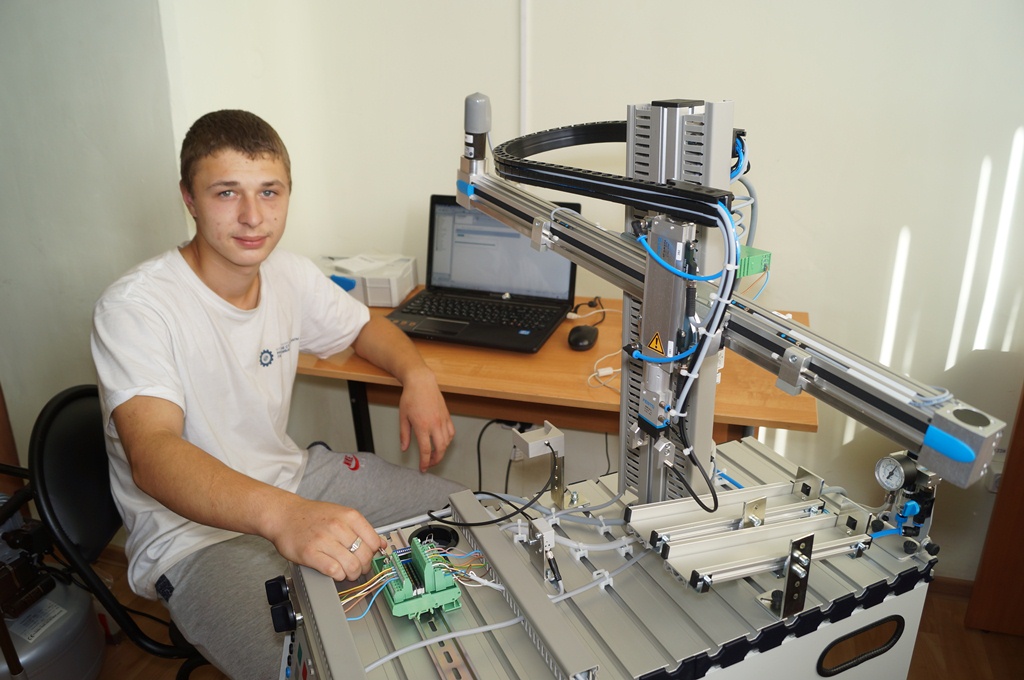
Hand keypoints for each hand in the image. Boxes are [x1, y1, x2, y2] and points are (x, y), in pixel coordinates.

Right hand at [265, 496, 386, 581]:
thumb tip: (382, 544)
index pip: (374, 542)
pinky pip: (334, 571)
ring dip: (352, 574)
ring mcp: (324, 540)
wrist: (284, 515)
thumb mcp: (341, 514)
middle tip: (358, 569)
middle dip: (364, 567)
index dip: (374, 555)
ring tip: (347, 572)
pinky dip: (338, 576)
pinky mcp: (310, 554)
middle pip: (364, 556)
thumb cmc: (312, 516)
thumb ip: (362, 529)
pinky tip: (335, 572)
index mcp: (349, 516)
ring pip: (351, 566)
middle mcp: (338, 526)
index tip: (370, 559)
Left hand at [398, 368, 454, 470]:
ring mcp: (442, 420)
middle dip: (435, 460)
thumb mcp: (403, 417)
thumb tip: (404, 448)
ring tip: (434, 454)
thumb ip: (404, 435)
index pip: (425, 450)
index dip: (424, 462)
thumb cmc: (410, 397)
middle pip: (440, 449)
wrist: (421, 382)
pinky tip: (442, 442)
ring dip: (442, 451)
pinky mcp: (447, 416)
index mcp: (422, 426)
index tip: (423, 468)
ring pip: (447, 442)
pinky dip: (448, 440)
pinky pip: (451, 432)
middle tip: (429, 464)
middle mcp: (434, 424)